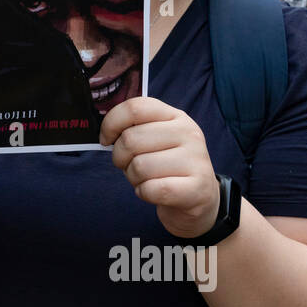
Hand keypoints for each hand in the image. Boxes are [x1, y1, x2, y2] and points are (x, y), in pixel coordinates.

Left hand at [101, 97, 220, 239]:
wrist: (200, 199)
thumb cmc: (167, 167)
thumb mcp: (156, 140)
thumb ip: (135, 128)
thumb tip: (106, 133)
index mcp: (176, 116)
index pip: (135, 108)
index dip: (111, 123)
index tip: (106, 140)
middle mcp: (189, 133)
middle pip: (131, 139)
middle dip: (120, 158)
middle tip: (130, 166)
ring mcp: (196, 160)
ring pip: (139, 166)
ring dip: (133, 178)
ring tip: (146, 180)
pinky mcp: (196, 188)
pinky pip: (151, 189)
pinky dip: (144, 193)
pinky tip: (153, 192)